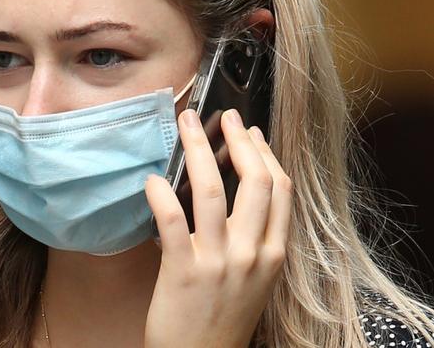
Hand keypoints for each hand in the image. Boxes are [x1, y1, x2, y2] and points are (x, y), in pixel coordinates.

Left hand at [144, 109, 292, 347]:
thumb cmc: (225, 316)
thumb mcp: (256, 278)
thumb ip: (255, 237)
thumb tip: (238, 189)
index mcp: (274, 254)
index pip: (280, 189)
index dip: (265, 153)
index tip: (251, 132)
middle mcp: (252, 254)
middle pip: (254, 180)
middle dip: (238, 140)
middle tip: (223, 116)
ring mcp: (218, 262)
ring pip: (211, 191)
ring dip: (198, 149)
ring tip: (185, 124)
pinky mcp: (183, 271)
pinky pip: (172, 220)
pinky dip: (162, 194)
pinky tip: (153, 180)